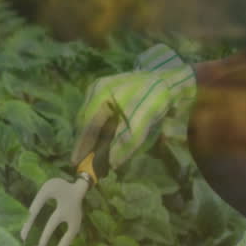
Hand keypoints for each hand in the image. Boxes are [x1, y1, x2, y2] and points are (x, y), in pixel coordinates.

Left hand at [20, 170, 92, 245]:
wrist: (80, 187)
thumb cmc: (62, 186)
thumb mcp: (48, 188)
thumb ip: (37, 202)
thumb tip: (27, 218)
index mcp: (66, 211)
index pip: (50, 226)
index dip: (38, 234)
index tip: (23, 239)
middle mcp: (73, 224)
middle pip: (63, 245)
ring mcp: (75, 228)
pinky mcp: (73, 230)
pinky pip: (64, 245)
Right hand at [70, 44, 195, 171]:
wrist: (170, 81)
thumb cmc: (155, 98)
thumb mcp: (142, 121)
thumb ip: (126, 142)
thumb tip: (111, 164)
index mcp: (100, 94)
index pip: (86, 125)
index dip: (81, 146)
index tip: (75, 163)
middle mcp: (96, 90)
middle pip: (85, 122)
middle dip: (86, 144)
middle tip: (85, 163)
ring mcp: (101, 89)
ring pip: (90, 119)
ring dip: (92, 138)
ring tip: (95, 155)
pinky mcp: (108, 92)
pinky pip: (98, 115)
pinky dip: (100, 130)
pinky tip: (104, 141)